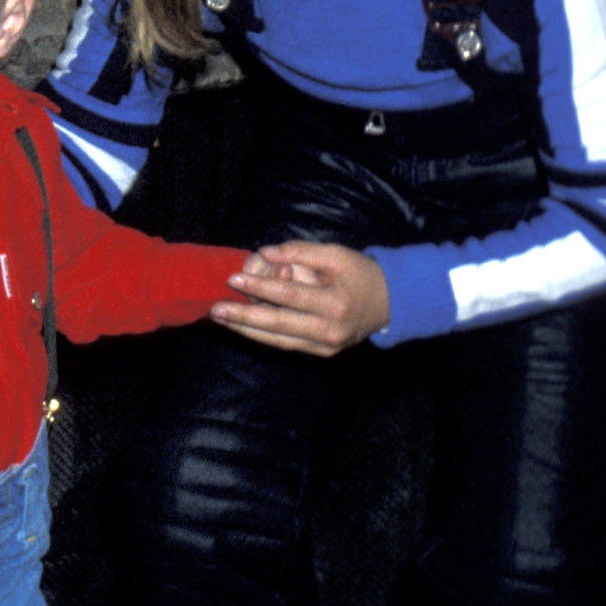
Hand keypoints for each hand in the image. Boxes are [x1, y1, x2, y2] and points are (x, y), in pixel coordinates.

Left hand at [210, 244, 390, 357]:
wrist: (390, 302)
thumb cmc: (359, 273)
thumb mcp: (336, 254)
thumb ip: (300, 251)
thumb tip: (266, 252)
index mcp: (334, 304)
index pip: (289, 296)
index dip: (259, 288)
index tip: (232, 278)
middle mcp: (329, 331)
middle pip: (278, 325)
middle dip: (243, 317)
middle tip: (215, 309)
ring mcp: (325, 347)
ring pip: (278, 340)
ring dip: (247, 331)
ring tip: (222, 320)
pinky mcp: (322, 353)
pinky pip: (286, 345)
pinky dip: (263, 337)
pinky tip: (243, 328)